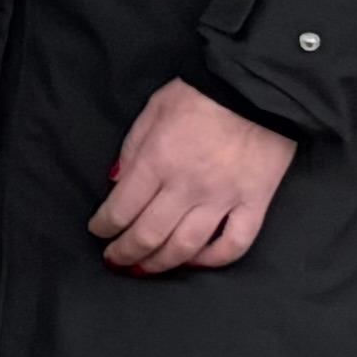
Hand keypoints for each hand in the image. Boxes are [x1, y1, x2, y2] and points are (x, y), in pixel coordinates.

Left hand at [92, 80, 295, 274]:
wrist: (257, 88)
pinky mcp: (255, 204)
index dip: (103, 226)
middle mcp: (187, 186)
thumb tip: (117, 184)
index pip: (120, 209)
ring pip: (185, 247)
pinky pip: (234, 244)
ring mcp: (223, 198)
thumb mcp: (152, 111)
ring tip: (144, 268)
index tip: (98, 230)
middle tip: (114, 259)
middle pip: (148, 235)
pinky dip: (213, 260)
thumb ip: (132, 149)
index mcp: (157, 161)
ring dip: (159, 264)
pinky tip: (196, 261)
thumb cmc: (200, 95)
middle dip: (124, 252)